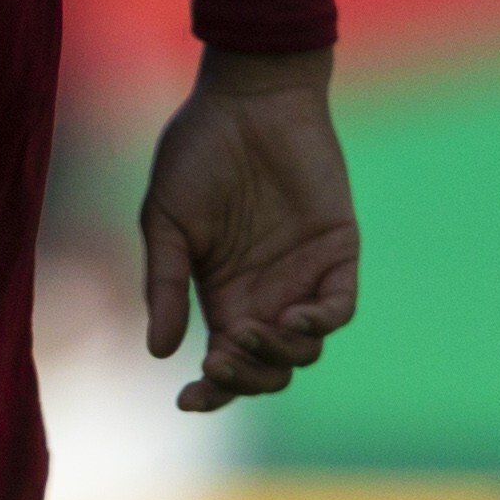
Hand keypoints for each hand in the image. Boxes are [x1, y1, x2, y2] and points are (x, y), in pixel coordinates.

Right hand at [139, 47, 360, 411]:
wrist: (248, 97)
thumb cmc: (198, 150)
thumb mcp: (167, 220)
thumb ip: (167, 285)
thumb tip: (160, 353)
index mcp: (222, 291)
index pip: (223, 362)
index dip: (210, 392)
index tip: (187, 401)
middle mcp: (265, 292)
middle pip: (268, 369)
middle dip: (247, 378)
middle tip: (223, 358)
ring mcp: (303, 276)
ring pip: (304, 349)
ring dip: (279, 355)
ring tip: (254, 330)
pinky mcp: (337, 254)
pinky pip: (338, 308)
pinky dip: (319, 324)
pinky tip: (295, 317)